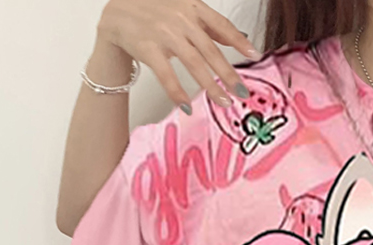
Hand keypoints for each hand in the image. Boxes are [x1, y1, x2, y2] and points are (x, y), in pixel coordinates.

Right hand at [96, 0, 261, 111]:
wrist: (116, 13)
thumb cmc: (154, 11)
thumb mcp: (184, 10)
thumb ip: (211, 26)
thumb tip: (241, 38)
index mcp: (192, 7)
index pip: (221, 25)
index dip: (239, 41)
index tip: (256, 55)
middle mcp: (180, 19)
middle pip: (210, 50)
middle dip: (228, 74)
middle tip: (242, 92)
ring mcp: (164, 33)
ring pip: (193, 63)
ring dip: (210, 85)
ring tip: (223, 102)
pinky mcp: (148, 47)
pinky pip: (166, 74)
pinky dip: (177, 92)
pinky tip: (187, 106)